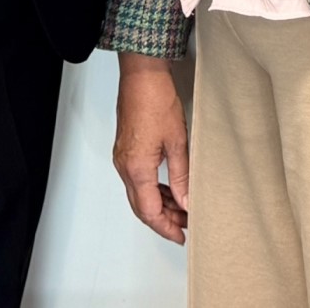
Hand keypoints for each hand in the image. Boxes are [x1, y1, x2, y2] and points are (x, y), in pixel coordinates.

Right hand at [112, 53, 190, 242]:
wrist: (141, 75)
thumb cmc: (156, 100)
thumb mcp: (177, 141)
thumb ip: (181, 175)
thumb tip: (187, 201)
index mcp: (137, 168)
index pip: (150, 211)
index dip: (166, 227)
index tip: (181, 234)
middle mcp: (125, 166)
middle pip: (141, 207)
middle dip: (163, 220)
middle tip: (184, 225)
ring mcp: (122, 158)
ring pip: (138, 194)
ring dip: (158, 205)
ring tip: (182, 208)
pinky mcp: (125, 150)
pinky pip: (136, 180)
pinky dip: (152, 189)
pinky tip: (169, 189)